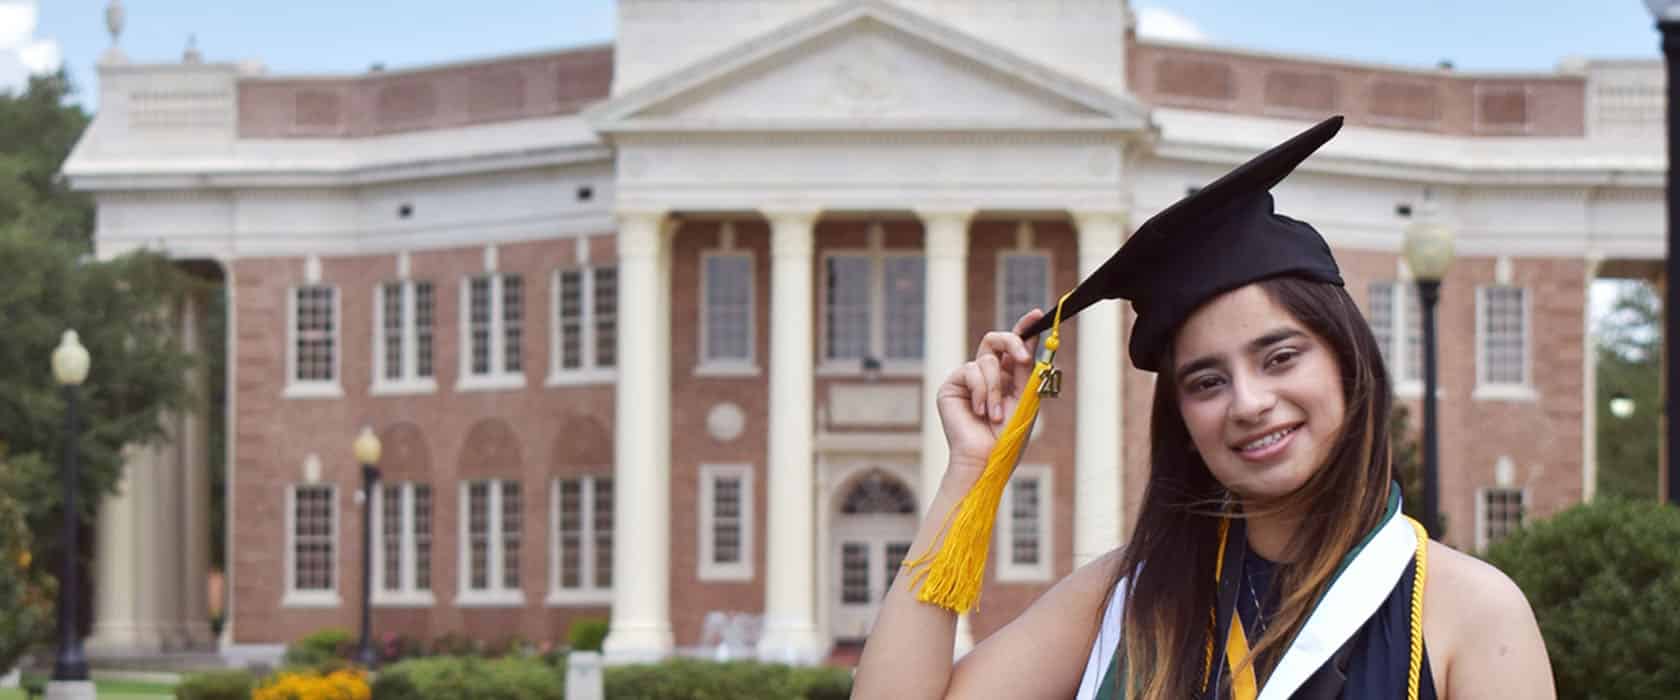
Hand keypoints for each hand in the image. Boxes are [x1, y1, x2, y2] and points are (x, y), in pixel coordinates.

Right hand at [935, 309, 1044, 490]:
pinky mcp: (951, 385)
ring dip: (996, 388)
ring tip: (995, 414)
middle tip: (1023, 357)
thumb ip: (1025, 367)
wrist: (986, 457)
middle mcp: (986, 374)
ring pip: (985, 360)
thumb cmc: (1008, 435)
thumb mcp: (1024, 396)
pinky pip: (971, 371)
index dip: (1024, 328)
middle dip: (1012, 342)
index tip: (1036, 314)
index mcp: (1007, 377)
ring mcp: (967, 379)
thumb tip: (1033, 337)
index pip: (1014, 346)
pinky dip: (981, 391)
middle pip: (995, 339)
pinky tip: (979, 411)